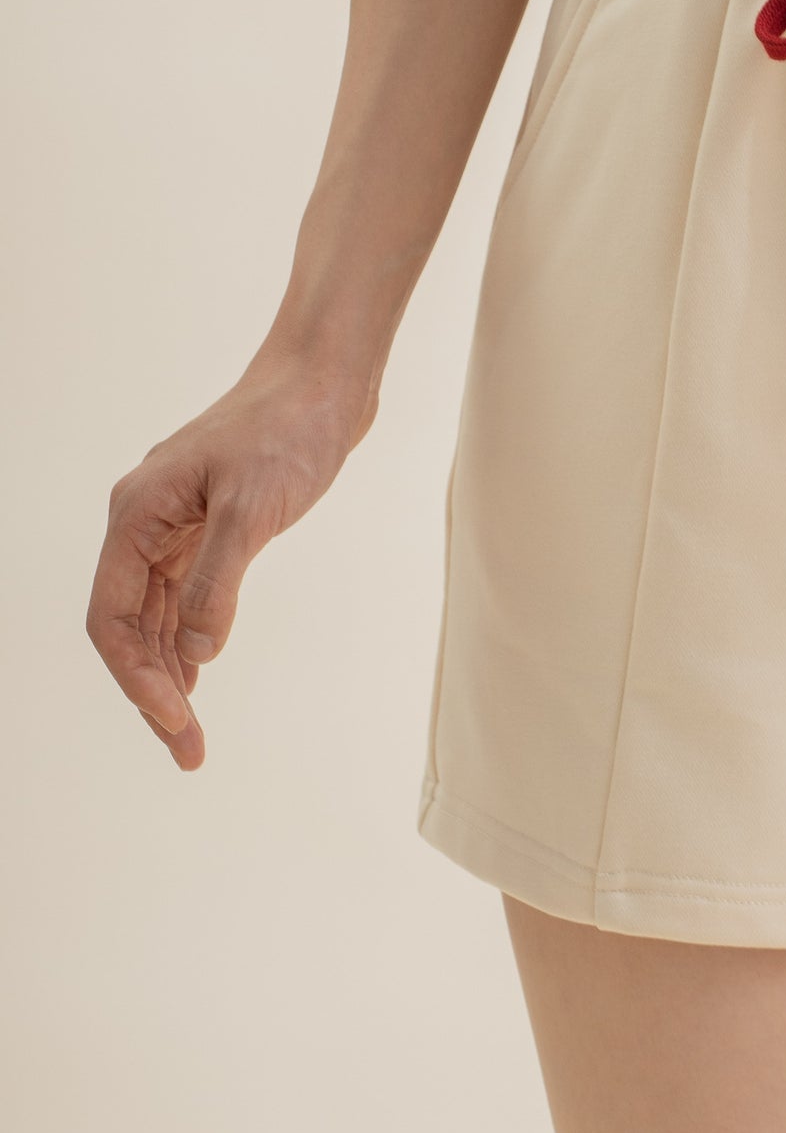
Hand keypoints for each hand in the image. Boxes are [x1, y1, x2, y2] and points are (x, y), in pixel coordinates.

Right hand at [86, 352, 375, 769]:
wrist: (323, 379)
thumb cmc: (288, 430)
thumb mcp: (252, 509)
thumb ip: (217, 582)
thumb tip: (195, 653)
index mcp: (137, 516)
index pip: (114, 618)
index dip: (138, 680)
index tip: (178, 726)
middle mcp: (144, 521)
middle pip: (128, 626)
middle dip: (152, 692)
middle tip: (188, 753)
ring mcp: (175, 523)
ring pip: (154, 615)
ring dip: (168, 673)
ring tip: (188, 734)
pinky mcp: (208, 523)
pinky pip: (180, 594)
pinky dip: (185, 638)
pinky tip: (195, 672)